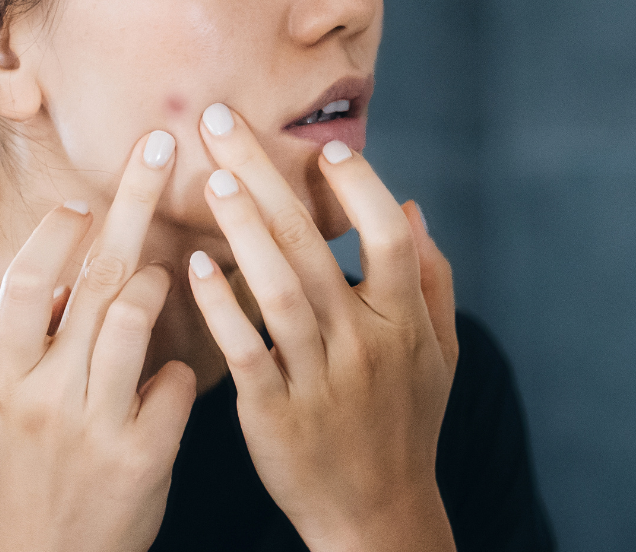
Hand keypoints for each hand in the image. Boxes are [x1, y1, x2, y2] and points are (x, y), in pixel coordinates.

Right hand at [0, 131, 197, 551]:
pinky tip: (168, 379)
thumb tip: (50, 279)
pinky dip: (177, 367)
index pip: (23, 286)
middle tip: (160, 146)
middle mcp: (40, 396)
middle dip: (131, 202)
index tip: (86, 201)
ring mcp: (92, 425)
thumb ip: (6, 347)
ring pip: (137, 318)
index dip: (56, 236)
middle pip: (94, 279)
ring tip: (161, 275)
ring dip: (158, 283)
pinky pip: (175, 379)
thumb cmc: (18, 476)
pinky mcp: (142, 454)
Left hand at [186, 103, 458, 551]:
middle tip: (221, 122)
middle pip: (313, 246)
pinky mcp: (274, 412)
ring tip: (209, 178)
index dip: (361, 189)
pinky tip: (195, 265)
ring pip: (277, 290)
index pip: (389, 238)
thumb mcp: (441, 353)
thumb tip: (410, 205)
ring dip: (241, 229)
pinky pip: (245, 349)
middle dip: (265, 176)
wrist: (375, 513)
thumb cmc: (407, 423)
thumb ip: (431, 277)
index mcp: (406, 323)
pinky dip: (221, 306)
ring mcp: (319, 379)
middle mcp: (365, 345)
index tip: (328, 148)